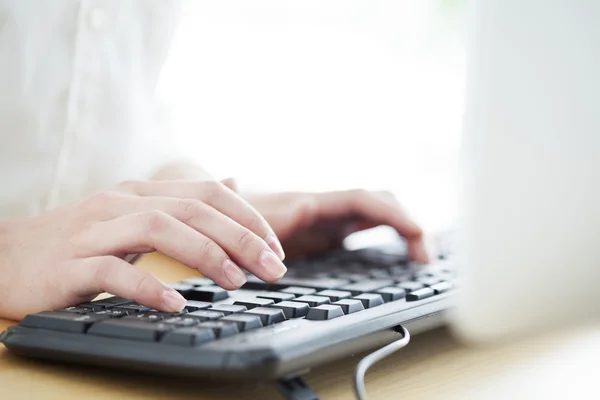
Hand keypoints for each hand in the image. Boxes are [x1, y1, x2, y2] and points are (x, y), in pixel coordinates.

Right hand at [0, 180, 285, 319]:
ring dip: (205, 256)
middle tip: (273, 269)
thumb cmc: (80, 238)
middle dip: (241, 238)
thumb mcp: (135, 212)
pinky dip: (150, 287)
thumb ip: (184, 199)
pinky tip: (178, 303)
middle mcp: (122, 202)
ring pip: (160, 230)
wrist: (6, 256)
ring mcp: (95, 231)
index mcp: (142, 191)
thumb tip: (232, 184)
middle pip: (193, 210)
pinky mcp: (71, 264)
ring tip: (237, 283)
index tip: (275, 249)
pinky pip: (115, 272)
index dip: (248, 219)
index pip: (208, 194)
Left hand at [247, 190, 427, 262]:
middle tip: (425, 258)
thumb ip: (236, 198)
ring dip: (405, 232)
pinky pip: (370, 229)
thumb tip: (231, 178)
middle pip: (380, 204)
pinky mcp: (331, 232)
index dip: (391, 214)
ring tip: (422, 259)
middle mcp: (326, 207)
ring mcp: (331, 219)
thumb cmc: (230, 215)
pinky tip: (403, 256)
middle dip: (408, 224)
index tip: (415, 232)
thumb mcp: (234, 211)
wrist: (225, 216)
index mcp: (310, 203)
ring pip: (379, 216)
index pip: (361, 200)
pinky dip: (392, 238)